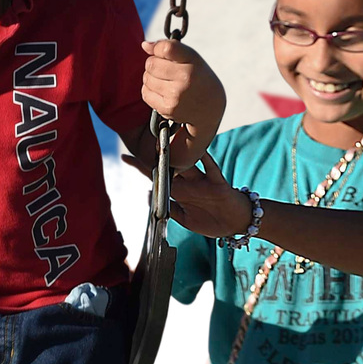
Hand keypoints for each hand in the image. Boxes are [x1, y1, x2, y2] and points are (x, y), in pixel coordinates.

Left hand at [123, 151, 253, 238]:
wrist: (237, 223)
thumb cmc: (211, 221)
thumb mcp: (186, 220)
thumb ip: (169, 210)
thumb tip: (149, 196)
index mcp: (180, 192)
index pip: (158, 177)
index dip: (142, 167)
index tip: (125, 157)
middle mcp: (189, 183)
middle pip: (170, 165)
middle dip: (155, 155)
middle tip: (140, 140)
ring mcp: (203, 181)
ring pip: (188, 163)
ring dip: (177, 153)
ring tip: (164, 141)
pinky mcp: (218, 183)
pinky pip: (211, 169)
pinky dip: (206, 159)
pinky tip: (197, 149)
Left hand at [141, 39, 224, 133]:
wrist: (211, 107)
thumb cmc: (198, 77)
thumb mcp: (191, 57)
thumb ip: (168, 47)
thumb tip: (144, 45)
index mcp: (192, 63)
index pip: (166, 48)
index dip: (159, 48)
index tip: (163, 52)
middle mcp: (185, 80)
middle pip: (150, 64)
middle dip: (154, 64)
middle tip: (167, 69)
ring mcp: (175, 96)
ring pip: (146, 78)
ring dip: (152, 77)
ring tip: (167, 81)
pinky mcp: (167, 109)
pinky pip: (145, 93)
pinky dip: (150, 90)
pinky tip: (163, 91)